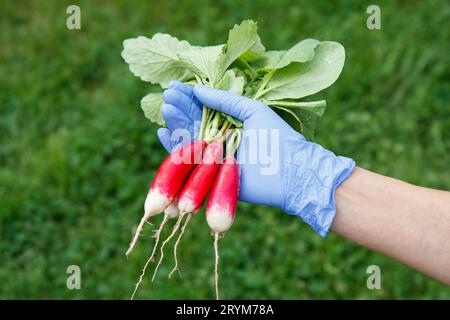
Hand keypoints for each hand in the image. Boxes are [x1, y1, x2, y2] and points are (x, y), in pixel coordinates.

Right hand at [158, 81, 354, 236]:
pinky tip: (163, 132)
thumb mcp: (253, 110)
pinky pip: (188, 163)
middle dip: (180, 108)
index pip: (204, 109)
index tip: (173, 85)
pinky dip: (174, 149)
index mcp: (231, 125)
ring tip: (166, 107)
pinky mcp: (210, 177)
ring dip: (175, 124)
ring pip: (189, 140)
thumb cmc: (276, 137)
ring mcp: (214, 159)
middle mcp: (220, 141)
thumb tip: (198, 88)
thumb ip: (225, 100)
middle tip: (167, 94)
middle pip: (193, 123)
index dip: (189, 97)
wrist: (290, 171)